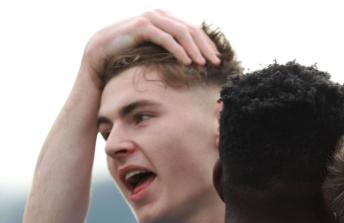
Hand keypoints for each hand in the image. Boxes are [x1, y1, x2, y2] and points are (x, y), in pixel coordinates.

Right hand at [83, 10, 220, 82]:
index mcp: (167, 18)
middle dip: (206, 47)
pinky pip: (166, 38)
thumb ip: (173, 48)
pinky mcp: (142, 26)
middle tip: (216, 62)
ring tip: (203, 64)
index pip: (193, 29)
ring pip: (181, 32)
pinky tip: (187, 62)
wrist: (103, 51)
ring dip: (195, 49)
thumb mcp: (157, 49)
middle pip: (191, 30)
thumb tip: (196, 61)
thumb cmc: (131, 53)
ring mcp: (151, 18)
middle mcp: (161, 15)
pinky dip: (179, 50)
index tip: (218, 59)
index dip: (207, 44)